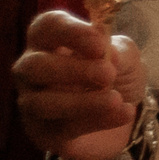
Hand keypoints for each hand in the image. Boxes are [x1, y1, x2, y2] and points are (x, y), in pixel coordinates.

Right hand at [14, 10, 147, 159]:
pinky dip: (96, 120)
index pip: (46, 27)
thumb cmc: (117, 76)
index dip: (69, 32)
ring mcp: (32, 102)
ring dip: (81, 101)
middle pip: (33, 66)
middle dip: (71, 69)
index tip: (100, 42)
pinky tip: (124, 113)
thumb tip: (109, 54)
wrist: (125, 117)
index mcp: (49, 41)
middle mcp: (31, 70)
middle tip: (108, 74)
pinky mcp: (44, 133)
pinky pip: (62, 128)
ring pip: (40, 103)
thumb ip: (119, 51)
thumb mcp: (127, 58)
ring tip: (116, 99)